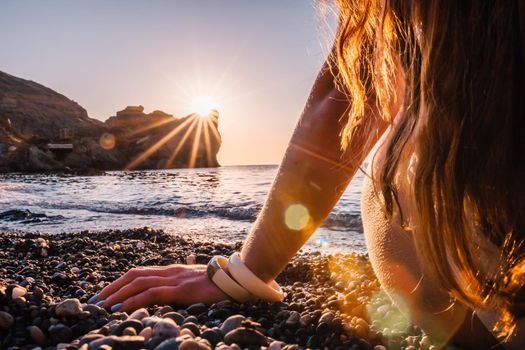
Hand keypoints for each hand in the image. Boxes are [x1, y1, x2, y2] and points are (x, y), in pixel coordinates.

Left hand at [89, 264, 228, 311]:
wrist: (236, 278)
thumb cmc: (219, 284)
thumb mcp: (196, 285)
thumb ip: (183, 286)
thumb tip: (174, 294)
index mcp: (172, 271)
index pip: (139, 273)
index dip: (119, 282)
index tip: (105, 294)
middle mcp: (170, 272)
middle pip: (133, 275)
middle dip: (111, 287)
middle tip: (94, 301)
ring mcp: (175, 279)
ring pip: (138, 282)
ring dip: (117, 294)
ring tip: (102, 306)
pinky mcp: (181, 289)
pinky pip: (152, 293)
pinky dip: (133, 300)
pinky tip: (122, 308)